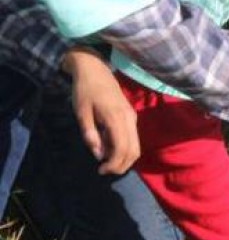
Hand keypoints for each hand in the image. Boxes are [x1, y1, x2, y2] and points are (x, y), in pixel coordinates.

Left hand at [62, 47, 139, 174]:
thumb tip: (98, 155)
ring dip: (124, 158)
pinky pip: (133, 137)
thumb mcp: (81, 113)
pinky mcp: (131, 115)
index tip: (100, 170)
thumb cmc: (85, 90)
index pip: (122, 148)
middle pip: (134, 150)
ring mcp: (132, 116)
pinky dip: (124, 148)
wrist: (94, 69)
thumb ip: (90, 134)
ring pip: (136, 145)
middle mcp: (129, 118)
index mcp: (116, 118)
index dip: (113, 164)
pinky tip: (109, 147)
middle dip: (121, 165)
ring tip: (106, 161)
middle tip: (104, 170)